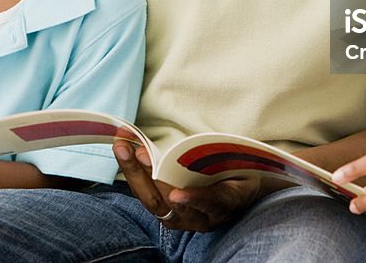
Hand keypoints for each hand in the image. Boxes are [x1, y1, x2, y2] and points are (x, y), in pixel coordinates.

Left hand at [113, 140, 261, 231]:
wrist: (238, 195)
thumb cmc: (239, 177)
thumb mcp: (242, 171)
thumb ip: (229, 165)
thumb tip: (215, 153)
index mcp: (223, 205)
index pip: (210, 203)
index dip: (195, 199)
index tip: (178, 194)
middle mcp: (198, 218)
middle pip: (170, 201)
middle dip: (151, 176)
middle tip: (139, 152)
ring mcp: (179, 217)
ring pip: (151, 200)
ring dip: (134, 172)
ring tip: (123, 146)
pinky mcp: (165, 211)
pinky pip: (145, 194)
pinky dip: (133, 172)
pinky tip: (123, 150)